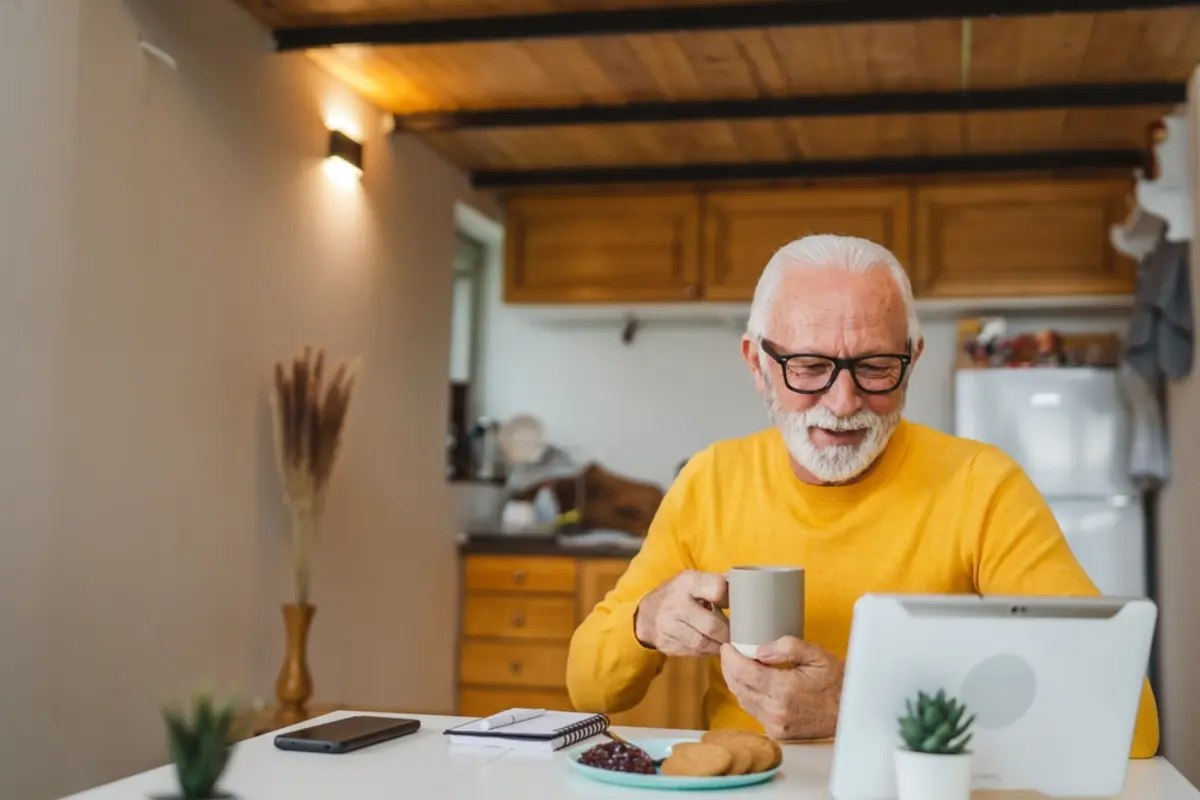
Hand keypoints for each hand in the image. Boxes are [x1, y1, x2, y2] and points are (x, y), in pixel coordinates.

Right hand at [633, 570, 729, 656]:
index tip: (737, 605)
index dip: (730, 599)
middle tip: (737, 633)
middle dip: (728, 632)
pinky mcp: (668, 644)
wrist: (646, 614)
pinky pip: (694, 653)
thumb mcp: (693, 581)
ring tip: (727, 642)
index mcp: (687, 582)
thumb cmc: (678, 595)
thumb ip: (716, 583)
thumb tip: (744, 584)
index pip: (717, 588)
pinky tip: (713, 646)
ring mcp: (669, 626)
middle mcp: (676, 603)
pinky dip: (707, 651)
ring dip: (719, 645)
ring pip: (703, 643)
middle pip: (712, 625)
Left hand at [719, 636, 844, 739]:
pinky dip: (747, 696)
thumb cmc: (835, 681)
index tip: (727, 647)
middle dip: (729, 668)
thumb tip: (759, 651)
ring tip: (736, 665)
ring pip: (743, 700)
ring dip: (736, 682)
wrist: (850, 711)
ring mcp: (775, 724)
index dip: (730, 658)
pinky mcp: (777, 732)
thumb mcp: (816, 655)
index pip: (744, 672)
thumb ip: (788, 648)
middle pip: (738, 687)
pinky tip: (751, 684)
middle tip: (728, 653)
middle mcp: (776, 710)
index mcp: (784, 689)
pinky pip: (753, 711)